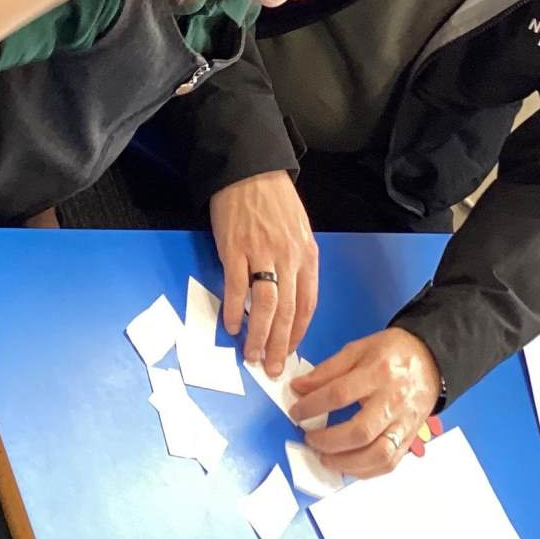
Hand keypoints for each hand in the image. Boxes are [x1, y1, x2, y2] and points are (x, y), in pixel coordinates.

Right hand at [209, 170, 317, 376]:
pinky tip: (231, 326)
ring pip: (264, 305)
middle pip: (287, 311)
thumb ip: (296, 263)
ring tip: (252, 355)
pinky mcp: (235, 249)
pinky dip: (234, 310)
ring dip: (258, 335)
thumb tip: (288, 298)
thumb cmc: (273, 200)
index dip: (299, 332)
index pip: (308, 304)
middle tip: (273, 369)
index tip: (291, 352)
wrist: (249, 169)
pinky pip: (236, 287)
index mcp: (307, 255)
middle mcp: (288, 257)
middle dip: (280, 345)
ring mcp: (261, 254)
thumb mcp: (298, 230)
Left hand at [290, 329, 440, 477]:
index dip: (312, 406)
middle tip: (309, 438)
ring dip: (346, 463)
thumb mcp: (357, 350)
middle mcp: (393, 401)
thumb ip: (327, 370)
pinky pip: (389, 463)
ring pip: (377, 454)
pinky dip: (365, 471)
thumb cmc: (391, 353)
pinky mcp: (410, 438)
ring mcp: (405, 423)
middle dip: (327, 441)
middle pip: (359, 431)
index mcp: (378, 373)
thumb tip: (299, 388)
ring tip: (325, 458)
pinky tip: (347, 465)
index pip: (340, 394)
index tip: (296, 412)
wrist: (431, 359)